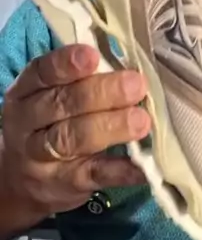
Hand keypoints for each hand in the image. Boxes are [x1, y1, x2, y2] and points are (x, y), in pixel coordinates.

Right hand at [1, 44, 150, 218]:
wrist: (21, 182)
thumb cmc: (48, 126)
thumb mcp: (50, 99)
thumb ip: (82, 82)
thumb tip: (131, 68)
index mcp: (26, 92)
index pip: (42, 73)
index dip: (66, 64)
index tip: (93, 56)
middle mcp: (28, 123)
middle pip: (61, 104)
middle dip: (101, 93)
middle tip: (135, 86)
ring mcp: (43, 157)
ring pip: (73, 139)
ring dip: (110, 128)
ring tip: (141, 121)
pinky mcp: (66, 183)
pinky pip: (95, 174)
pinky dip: (122, 170)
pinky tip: (143, 165)